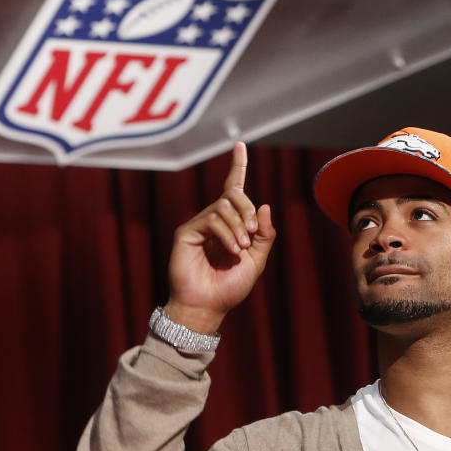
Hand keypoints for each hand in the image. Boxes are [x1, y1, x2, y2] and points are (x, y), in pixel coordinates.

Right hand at [164, 142, 275, 333]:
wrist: (208, 306)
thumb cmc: (230, 287)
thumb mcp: (257, 260)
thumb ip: (263, 234)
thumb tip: (263, 204)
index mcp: (230, 225)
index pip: (233, 189)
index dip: (237, 166)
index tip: (240, 144)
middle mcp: (213, 221)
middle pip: (232, 195)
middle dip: (247, 209)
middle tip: (252, 233)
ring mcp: (198, 225)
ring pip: (223, 207)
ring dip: (238, 226)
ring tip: (240, 249)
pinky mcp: (186, 232)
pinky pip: (212, 218)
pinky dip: (226, 233)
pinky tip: (231, 250)